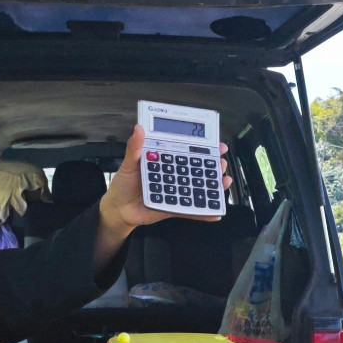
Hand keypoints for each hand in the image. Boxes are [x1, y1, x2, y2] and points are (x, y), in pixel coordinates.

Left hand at [94, 127, 232, 266]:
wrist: (118, 209)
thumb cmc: (123, 185)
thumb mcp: (128, 164)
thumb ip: (134, 148)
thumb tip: (138, 129)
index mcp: (164, 161)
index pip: (186, 152)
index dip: (202, 148)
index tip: (216, 145)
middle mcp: (172, 175)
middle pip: (196, 169)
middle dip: (212, 166)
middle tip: (221, 163)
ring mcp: (175, 191)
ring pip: (197, 188)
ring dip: (212, 186)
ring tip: (223, 182)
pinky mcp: (174, 208)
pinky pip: (190, 210)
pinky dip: (203, 213)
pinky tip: (215, 212)